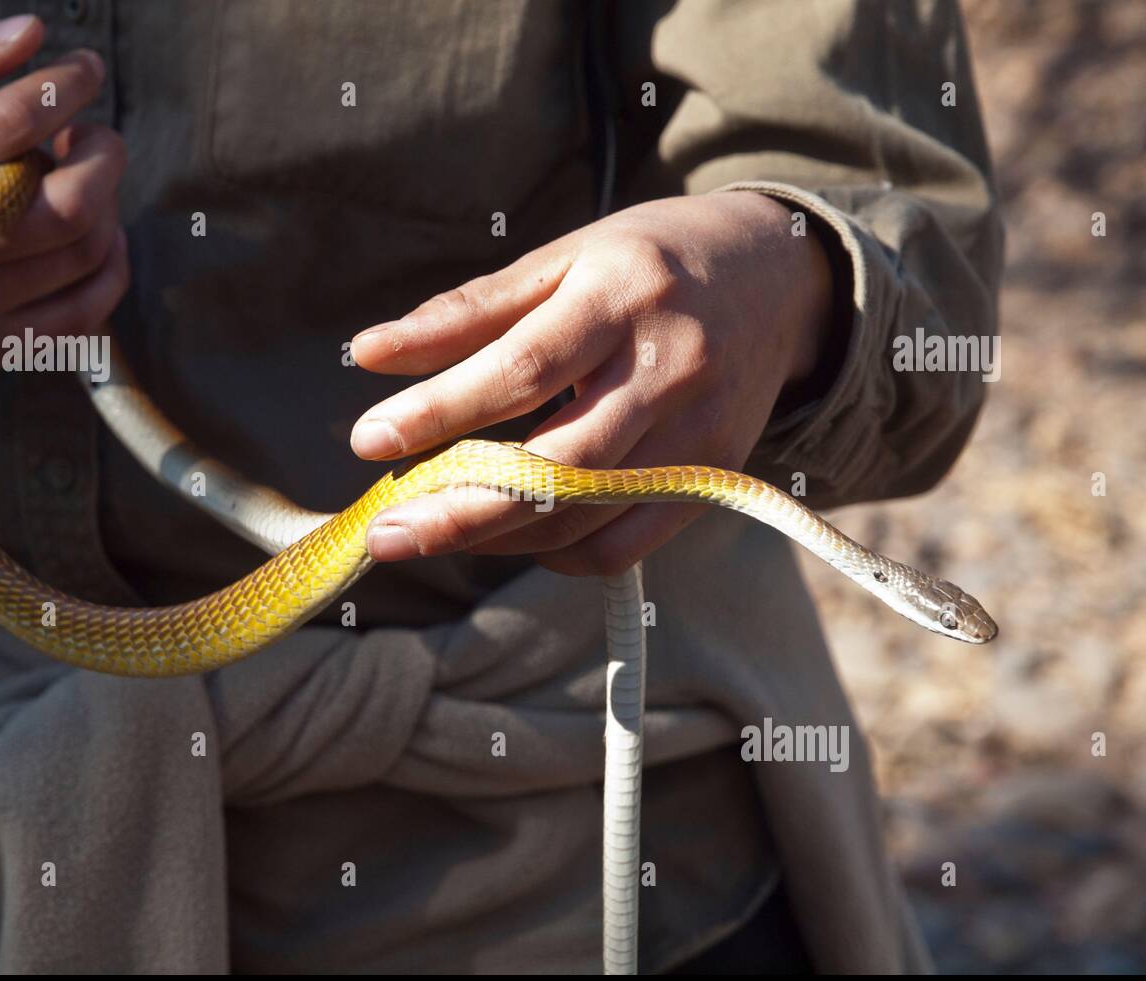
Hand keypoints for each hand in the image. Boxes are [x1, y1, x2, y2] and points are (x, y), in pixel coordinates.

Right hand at [0, 15, 128, 371]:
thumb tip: (34, 33)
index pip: (14, 122)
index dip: (65, 86)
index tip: (85, 70)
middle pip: (71, 205)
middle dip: (104, 157)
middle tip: (91, 137)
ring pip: (87, 254)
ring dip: (108, 207)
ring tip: (82, 181)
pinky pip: (88, 312)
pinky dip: (110, 267)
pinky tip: (98, 236)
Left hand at [349, 191, 834, 575]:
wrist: (777, 281)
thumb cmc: (649, 263)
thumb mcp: (564, 260)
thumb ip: (469, 312)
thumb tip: (368, 355)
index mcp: (623, 296)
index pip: (524, 368)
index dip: (442, 409)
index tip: (369, 440)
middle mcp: (671, 369)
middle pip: (559, 465)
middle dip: (462, 510)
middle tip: (385, 534)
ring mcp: (700, 434)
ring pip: (589, 516)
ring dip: (498, 537)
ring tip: (428, 532)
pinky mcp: (713, 479)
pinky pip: (626, 546)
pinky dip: (559, 554)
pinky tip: (512, 535)